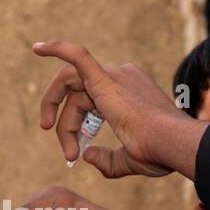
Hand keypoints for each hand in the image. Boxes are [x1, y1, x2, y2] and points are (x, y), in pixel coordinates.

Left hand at [33, 41, 209, 179]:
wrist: (172, 145)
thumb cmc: (159, 153)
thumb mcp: (129, 160)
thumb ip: (108, 160)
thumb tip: (87, 156)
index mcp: (129, 91)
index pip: (90, 100)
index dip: (77, 126)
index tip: (74, 151)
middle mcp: (122, 78)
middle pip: (78, 93)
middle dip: (66, 123)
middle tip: (67, 151)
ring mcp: (115, 76)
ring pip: (70, 84)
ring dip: (53, 105)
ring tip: (49, 129)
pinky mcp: (106, 80)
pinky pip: (78, 56)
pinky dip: (58, 49)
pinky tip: (37, 49)